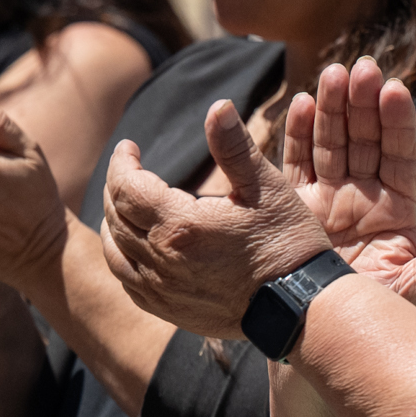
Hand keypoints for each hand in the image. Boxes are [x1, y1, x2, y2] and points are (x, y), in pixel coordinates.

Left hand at [99, 104, 333, 339]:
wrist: (301, 307)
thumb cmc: (288, 243)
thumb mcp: (266, 188)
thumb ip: (234, 146)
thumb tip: (217, 105)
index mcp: (181, 225)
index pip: (125, 187)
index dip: (121, 162)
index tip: (130, 148)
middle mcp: (162, 261)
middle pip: (115, 217)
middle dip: (115, 187)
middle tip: (128, 170)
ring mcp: (163, 291)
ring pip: (115, 253)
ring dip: (113, 224)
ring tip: (124, 206)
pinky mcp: (170, 311)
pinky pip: (129, 284)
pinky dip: (123, 259)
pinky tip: (135, 248)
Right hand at [287, 57, 415, 312]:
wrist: (323, 341)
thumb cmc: (376, 321)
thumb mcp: (412, 292)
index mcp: (400, 212)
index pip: (403, 158)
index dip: (399, 125)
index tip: (396, 90)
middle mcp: (366, 198)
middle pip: (366, 141)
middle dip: (363, 104)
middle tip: (361, 68)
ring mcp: (330, 199)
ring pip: (332, 143)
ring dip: (331, 108)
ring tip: (330, 74)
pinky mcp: (296, 207)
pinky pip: (297, 164)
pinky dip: (296, 134)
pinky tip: (299, 104)